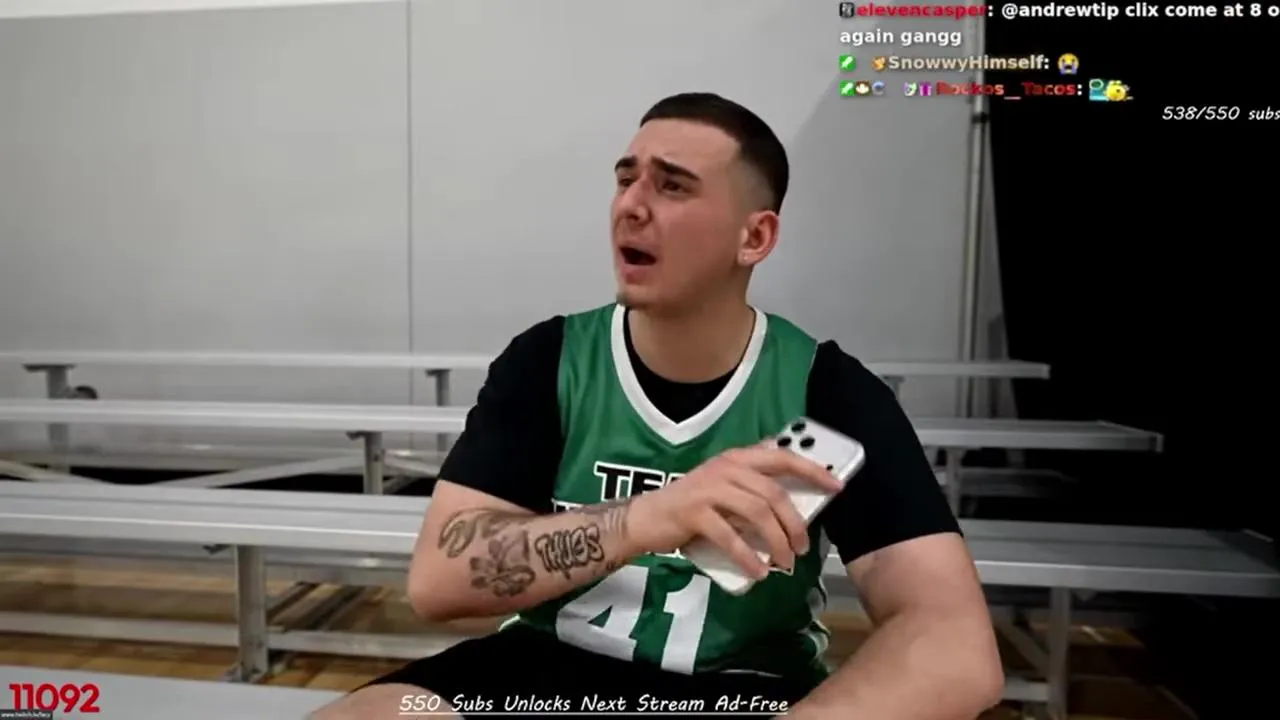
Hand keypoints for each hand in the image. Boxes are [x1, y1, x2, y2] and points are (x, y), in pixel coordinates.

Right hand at [627, 444, 841, 577]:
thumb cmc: (691, 506)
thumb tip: (793, 508)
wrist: (647, 518)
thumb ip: (753, 490)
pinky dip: (748, 557)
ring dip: (777, 541)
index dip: (812, 471)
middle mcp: (725, 468)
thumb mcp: (724, 488)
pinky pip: (730, 537)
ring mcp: (709, 489)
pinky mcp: (695, 513)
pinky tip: (758, 572)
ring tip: (784, 562)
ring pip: (757, 513)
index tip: (836, 487)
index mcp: (737, 459)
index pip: (782, 457)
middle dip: (794, 523)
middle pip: (773, 493)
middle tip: (802, 547)